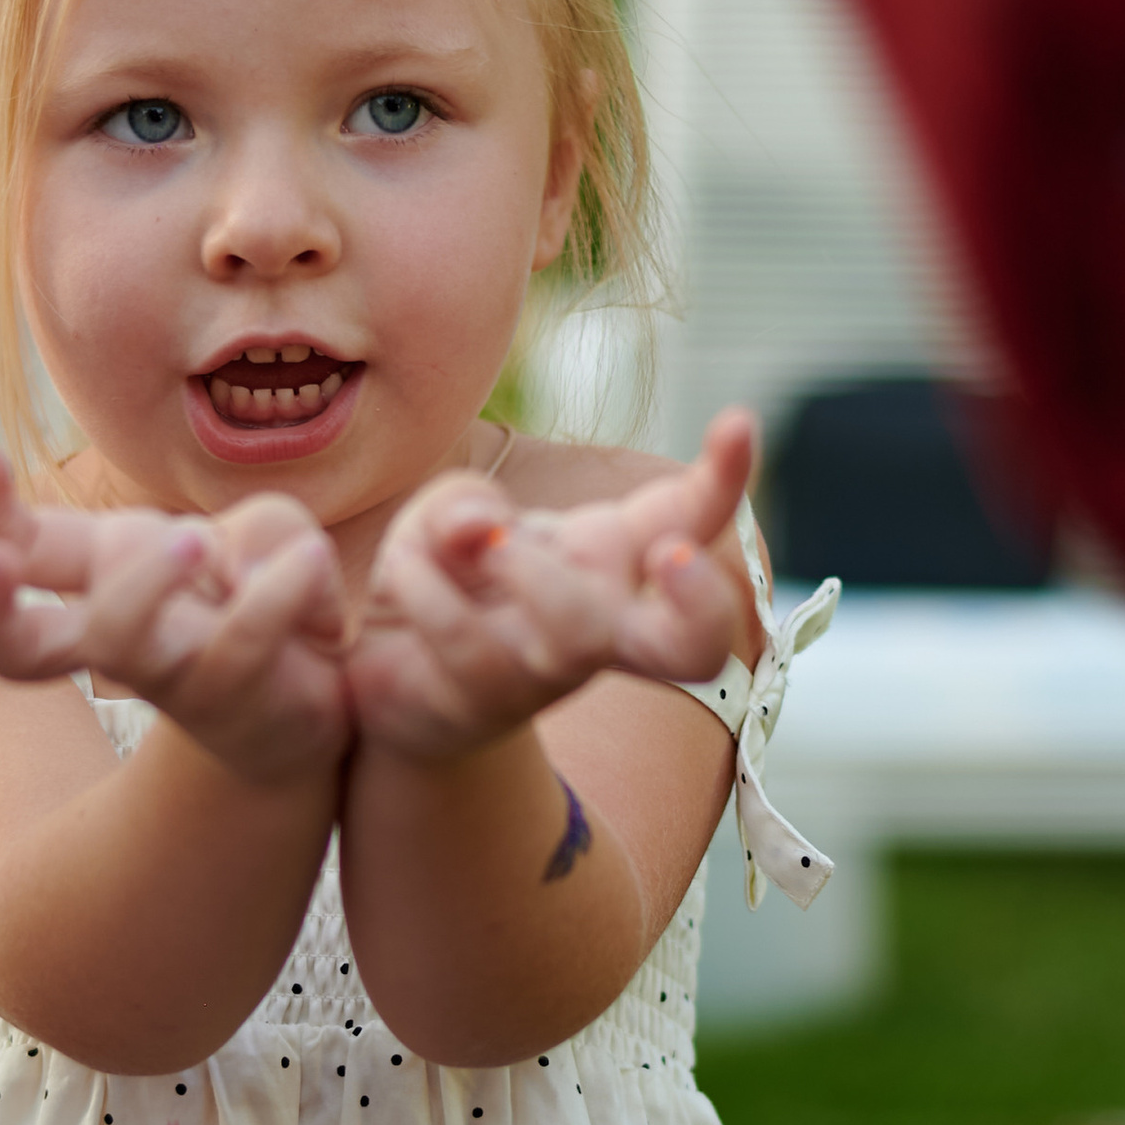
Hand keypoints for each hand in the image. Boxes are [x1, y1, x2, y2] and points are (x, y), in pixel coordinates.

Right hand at [0, 446, 351, 785]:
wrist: (320, 710)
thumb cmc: (271, 606)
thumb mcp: (265, 537)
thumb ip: (254, 527)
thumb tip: (244, 576)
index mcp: (104, 577)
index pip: (24, 548)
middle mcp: (117, 636)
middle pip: (15, 646)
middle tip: (2, 559)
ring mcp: (169, 674)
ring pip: (117, 636)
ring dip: (146, 576)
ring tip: (199, 539)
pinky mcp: (233, 697)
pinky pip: (240, 639)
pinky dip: (281, 588)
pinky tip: (310, 561)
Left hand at [347, 412, 756, 764]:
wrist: (384, 669)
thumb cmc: (447, 576)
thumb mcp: (453, 513)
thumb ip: (463, 504)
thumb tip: (482, 528)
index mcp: (611, 562)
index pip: (690, 520)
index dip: (726, 479)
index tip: (740, 420)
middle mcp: (599, 626)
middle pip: (697, 646)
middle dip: (704, 602)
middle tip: (672, 551)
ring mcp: (545, 674)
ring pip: (578, 635)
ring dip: (529, 570)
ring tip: (481, 546)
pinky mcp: (482, 704)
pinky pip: (467, 642)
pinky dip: (423, 583)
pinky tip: (402, 568)